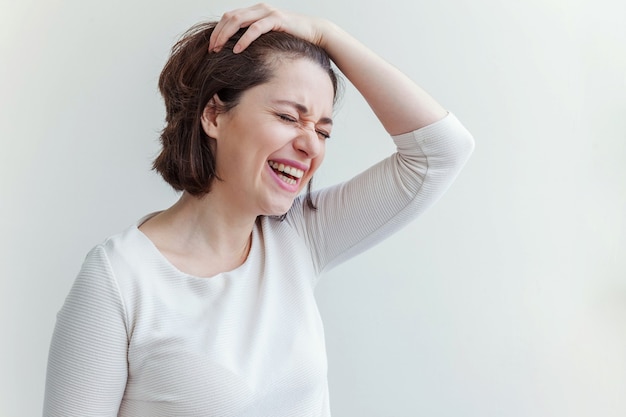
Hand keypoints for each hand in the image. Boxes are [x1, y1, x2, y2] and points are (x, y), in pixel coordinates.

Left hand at [209, 3, 326, 53]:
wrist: (314, 32)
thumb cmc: (292, 37)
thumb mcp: (270, 36)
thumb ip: (256, 37)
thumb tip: (239, 50)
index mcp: (255, 11)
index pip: (229, 16)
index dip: (218, 30)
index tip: (211, 46)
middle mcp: (259, 8)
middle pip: (230, 17)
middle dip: (218, 33)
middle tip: (211, 49)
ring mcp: (267, 12)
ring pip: (239, 20)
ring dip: (226, 35)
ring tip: (219, 49)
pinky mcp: (276, 20)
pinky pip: (256, 28)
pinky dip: (244, 39)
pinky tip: (237, 50)